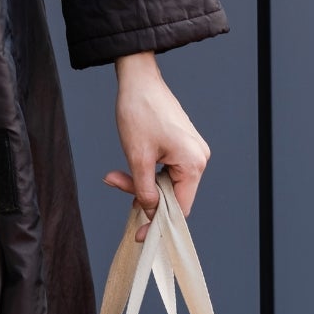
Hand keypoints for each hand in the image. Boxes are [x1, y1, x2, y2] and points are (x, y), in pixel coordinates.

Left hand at [102, 52, 210, 240]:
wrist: (138, 78)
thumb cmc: (139, 111)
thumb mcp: (138, 156)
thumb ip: (144, 189)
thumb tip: (150, 213)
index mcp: (193, 163)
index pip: (179, 208)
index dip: (158, 223)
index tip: (140, 236)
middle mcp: (198, 158)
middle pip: (172, 195)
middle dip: (142, 195)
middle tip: (115, 183)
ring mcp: (191, 150)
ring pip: (166, 182)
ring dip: (140, 182)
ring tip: (115, 174)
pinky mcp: (182, 144)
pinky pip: (166, 169)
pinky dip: (146, 171)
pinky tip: (128, 168)